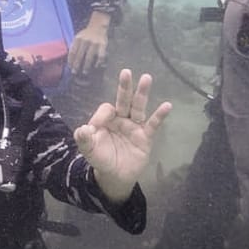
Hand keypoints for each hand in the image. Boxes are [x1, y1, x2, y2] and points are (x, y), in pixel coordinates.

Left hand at [68, 13, 110, 73]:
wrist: (97, 27)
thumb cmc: (86, 34)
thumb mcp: (77, 37)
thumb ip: (74, 46)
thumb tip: (70, 59)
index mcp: (78, 38)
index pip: (73, 51)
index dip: (70, 60)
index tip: (70, 67)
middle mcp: (85, 41)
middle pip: (80, 55)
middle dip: (76, 65)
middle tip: (75, 72)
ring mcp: (94, 43)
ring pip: (89, 57)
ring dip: (86, 66)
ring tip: (84, 72)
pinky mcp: (103, 45)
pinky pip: (101, 56)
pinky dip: (98, 62)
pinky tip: (96, 66)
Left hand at [73, 69, 171, 201]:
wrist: (116, 176)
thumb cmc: (102, 159)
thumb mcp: (89, 151)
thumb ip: (84, 140)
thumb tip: (81, 129)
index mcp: (106, 120)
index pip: (106, 109)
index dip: (102, 115)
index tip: (96, 127)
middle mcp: (121, 119)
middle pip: (123, 100)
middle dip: (124, 87)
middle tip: (125, 72)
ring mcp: (134, 127)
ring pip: (138, 107)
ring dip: (142, 93)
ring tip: (146, 78)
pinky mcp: (145, 137)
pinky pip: (153, 124)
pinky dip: (160, 116)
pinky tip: (167, 106)